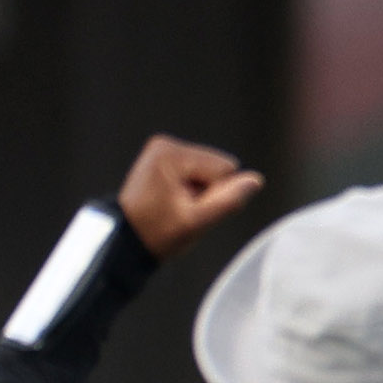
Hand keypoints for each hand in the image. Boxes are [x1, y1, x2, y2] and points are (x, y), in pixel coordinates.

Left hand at [115, 135, 265, 260]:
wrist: (126, 239)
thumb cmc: (159, 234)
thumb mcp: (197, 222)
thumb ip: (229, 201)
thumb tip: (256, 181)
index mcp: (172, 154)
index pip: (225, 168)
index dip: (215, 195)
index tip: (190, 209)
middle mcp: (166, 143)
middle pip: (216, 165)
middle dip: (206, 191)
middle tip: (182, 210)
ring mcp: (162, 147)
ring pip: (207, 168)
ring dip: (198, 190)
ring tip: (175, 206)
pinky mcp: (162, 155)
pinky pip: (194, 169)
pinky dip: (188, 187)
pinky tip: (172, 199)